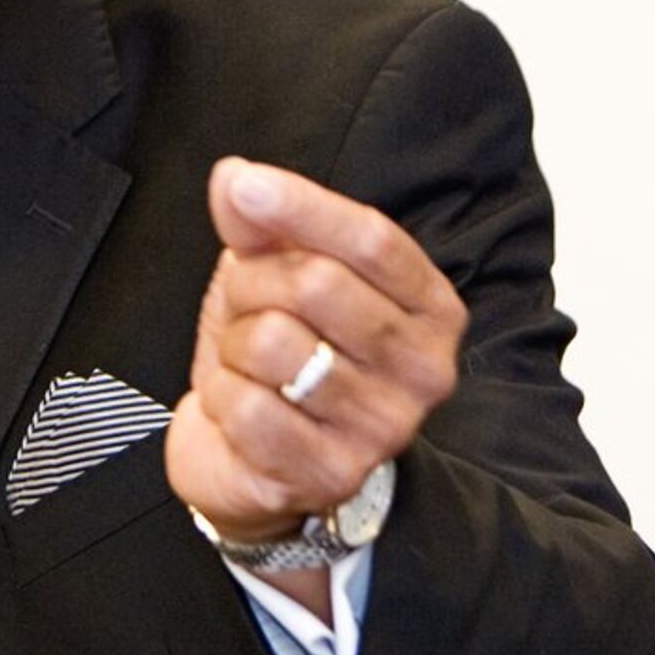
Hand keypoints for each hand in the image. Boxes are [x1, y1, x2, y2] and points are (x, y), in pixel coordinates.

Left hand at [169, 159, 464, 552]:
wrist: (256, 463)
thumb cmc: (282, 359)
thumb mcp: (276, 277)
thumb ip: (264, 225)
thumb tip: (236, 180)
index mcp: (431, 310)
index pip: (373, 239)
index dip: (304, 205)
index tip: (245, 185)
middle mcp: (425, 371)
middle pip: (315, 282)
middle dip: (252, 283)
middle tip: (245, 307)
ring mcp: (383, 428)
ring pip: (272, 342)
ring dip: (235, 346)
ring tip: (248, 364)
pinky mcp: (333, 474)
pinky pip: (249, 406)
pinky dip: (223, 398)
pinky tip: (241, 408)